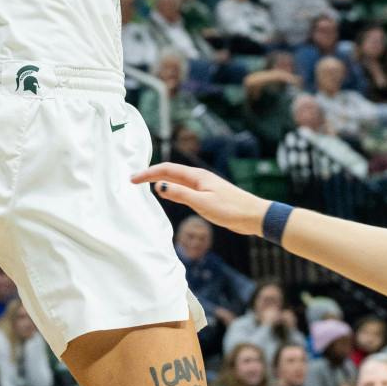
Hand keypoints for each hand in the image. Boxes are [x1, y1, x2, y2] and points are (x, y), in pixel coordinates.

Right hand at [133, 162, 268, 237]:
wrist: (253, 215)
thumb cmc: (231, 209)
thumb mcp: (203, 203)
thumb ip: (181, 194)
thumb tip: (159, 186)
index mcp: (196, 176)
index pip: (166, 170)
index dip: (148, 173)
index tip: (133, 179)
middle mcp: (198, 178)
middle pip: (170, 172)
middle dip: (151, 175)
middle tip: (133, 181)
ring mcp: (203, 186)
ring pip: (177, 179)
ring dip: (160, 180)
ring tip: (145, 184)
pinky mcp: (207, 195)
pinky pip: (184, 188)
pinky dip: (171, 188)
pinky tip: (169, 194)